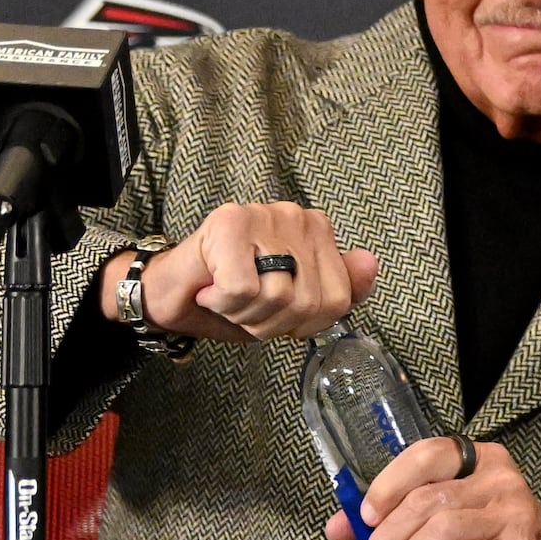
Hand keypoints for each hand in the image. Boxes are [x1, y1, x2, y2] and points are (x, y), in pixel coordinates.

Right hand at [102, 201, 378, 343]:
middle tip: (244, 308)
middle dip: (271, 322)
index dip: (302, 323)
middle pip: (308, 302)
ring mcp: (263, 215)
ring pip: (277, 295)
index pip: (337, 299)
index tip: (273, 312)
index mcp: (318, 233)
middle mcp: (296, 217)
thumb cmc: (233, 299)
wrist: (171, 294)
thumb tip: (369, 262)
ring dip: (246, 314)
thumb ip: (340, 290)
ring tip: (227, 297)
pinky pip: (243, 289)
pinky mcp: (228, 223)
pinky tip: (211, 290)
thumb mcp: (295, 307)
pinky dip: (223, 303)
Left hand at [326, 436, 540, 539]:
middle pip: (425, 500)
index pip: (426, 454)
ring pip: (438, 531)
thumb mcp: (449, 525)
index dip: (388, 485)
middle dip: (387, 538)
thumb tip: (337, 528)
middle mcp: (502, 480)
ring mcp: (514, 514)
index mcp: (482, 460)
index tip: (366, 518)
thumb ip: (393, 522)